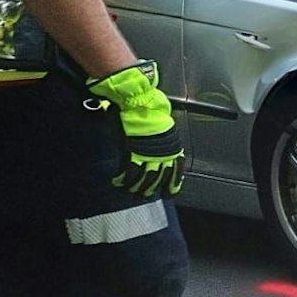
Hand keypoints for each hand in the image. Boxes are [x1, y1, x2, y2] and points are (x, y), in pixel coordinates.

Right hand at [86, 61, 185, 196]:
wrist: (140, 101)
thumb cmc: (153, 107)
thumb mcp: (165, 124)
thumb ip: (165, 137)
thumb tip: (163, 142)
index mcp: (173, 146)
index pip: (177, 169)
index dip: (174, 182)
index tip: (171, 192)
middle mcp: (163, 153)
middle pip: (160, 177)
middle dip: (153, 188)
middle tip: (147, 195)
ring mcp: (147, 153)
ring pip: (145, 178)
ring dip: (138, 187)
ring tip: (133, 192)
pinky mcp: (132, 151)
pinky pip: (129, 171)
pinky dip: (124, 179)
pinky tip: (119, 182)